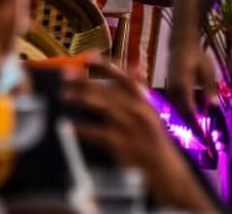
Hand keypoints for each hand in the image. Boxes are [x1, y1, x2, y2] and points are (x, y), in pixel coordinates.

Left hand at [65, 62, 217, 211]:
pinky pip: (97, 133)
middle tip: (65, 76)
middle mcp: (139, 112)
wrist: (167, 174)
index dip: (105, 65)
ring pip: (102, 107)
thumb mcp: (150, 115)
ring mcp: (131, 128)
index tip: (87, 56)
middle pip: (108, 90)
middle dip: (84, 81)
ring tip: (64, 96)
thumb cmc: (153, 143)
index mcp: (145, 103)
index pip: (124, 78)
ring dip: (80, 99)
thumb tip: (134, 66)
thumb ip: (138, 93)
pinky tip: (69, 125)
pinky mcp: (123, 146)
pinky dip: (81, 128)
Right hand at [165, 33, 217, 129]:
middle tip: (201, 137)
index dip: (194, 124)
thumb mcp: (207, 70)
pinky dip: (181, 112)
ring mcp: (169, 89)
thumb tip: (213, 106)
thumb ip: (209, 87)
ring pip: (176, 109)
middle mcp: (173, 89)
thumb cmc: (196, 56)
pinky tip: (189, 117)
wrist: (180, 45)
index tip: (202, 135)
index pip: (187, 109)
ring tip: (196, 130)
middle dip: (190, 125)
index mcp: (182, 85)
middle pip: (180, 112)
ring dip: (185, 119)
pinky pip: (174, 104)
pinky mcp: (168, 88)